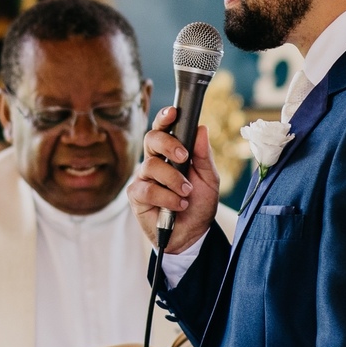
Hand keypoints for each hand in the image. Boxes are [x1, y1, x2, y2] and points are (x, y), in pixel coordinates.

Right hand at [128, 108, 220, 252]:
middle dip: (167, 144)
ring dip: (173, 179)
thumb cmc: (199, 204)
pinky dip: (166, 197)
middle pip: (151, 139)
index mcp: (171, 153)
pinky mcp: (136, 196)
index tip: (173, 112)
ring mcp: (144, 178)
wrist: (193, 234)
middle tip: (183, 156)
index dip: (165, 118)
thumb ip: (204, 156)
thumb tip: (201, 129)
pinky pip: (147, 189)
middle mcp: (154, 161)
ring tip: (186, 192)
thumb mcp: (209, 179)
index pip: (163, 129)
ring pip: (151, 165)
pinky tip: (178, 205)